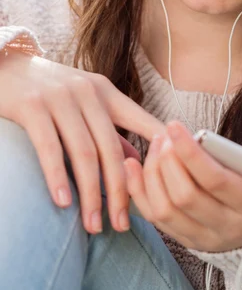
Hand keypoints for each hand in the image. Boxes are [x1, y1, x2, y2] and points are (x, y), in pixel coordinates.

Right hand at [0, 49, 164, 234]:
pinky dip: (58, 178)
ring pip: (85, 153)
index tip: (177, 180)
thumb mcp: (85, 102)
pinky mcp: (32, 105)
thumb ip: (110, 130)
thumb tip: (136, 162)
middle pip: (113, 148)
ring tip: (93, 225)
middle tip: (122, 225)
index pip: (143, 120)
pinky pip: (50, 148)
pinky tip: (64, 203)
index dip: (163, 149)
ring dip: (90, 195)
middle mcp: (88, 92)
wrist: (6, 64)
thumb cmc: (49, 89)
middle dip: (121, 191)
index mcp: (106, 92)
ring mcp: (60, 97)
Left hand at [124, 121, 241, 251]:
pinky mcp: (185, 241)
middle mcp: (224, 226)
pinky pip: (155, 219)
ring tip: (154, 145)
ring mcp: (202, 237)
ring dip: (152, 173)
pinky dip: (139, 193)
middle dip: (168, 160)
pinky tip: (133, 167)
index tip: (175, 126)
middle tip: (164, 134)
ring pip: (165, 209)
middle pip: (185, 195)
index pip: (214, 180)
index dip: (191, 152)